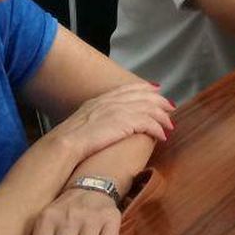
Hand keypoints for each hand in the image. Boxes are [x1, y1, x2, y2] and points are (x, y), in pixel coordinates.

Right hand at [47, 81, 174, 159]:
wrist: (63, 145)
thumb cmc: (67, 140)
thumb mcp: (81, 121)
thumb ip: (95, 117)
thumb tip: (102, 124)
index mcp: (100, 99)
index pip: (128, 89)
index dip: (145, 89)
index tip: (156, 91)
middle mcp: (111, 101)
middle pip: (143, 96)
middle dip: (159, 101)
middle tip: (171, 107)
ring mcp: (119, 111)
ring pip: (150, 109)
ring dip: (162, 118)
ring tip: (169, 126)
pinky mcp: (125, 123)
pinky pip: (149, 123)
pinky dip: (158, 129)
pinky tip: (162, 136)